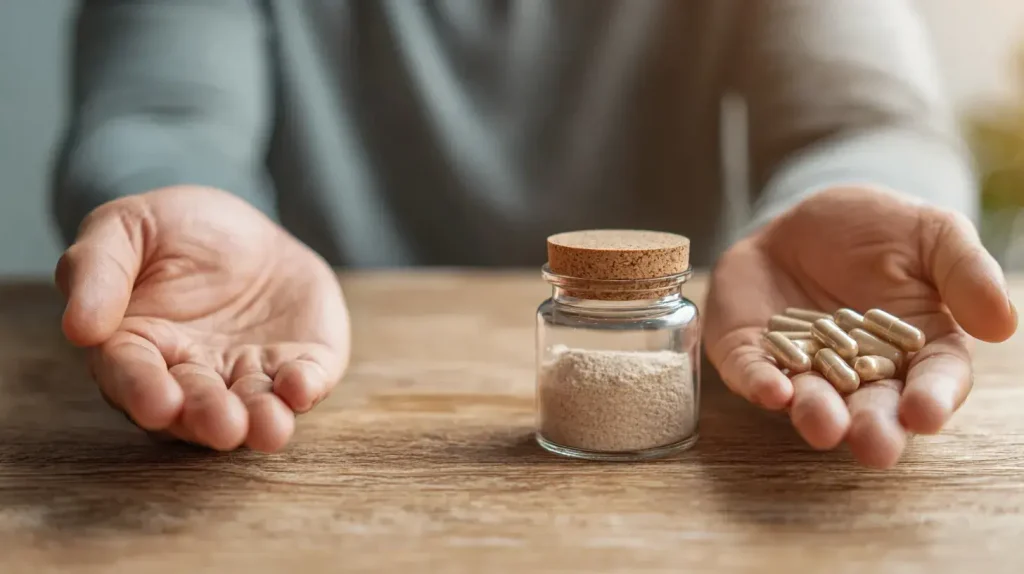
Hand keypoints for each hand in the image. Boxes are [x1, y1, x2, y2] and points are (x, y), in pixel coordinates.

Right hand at [55, 186, 349, 451]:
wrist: (241, 224)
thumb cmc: (170, 229)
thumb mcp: (124, 227)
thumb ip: (95, 269)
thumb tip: (78, 327)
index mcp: (137, 346)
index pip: (132, 377)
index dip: (143, 392)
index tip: (159, 404)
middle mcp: (193, 374)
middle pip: (197, 405)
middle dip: (210, 417)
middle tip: (223, 426)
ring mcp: (248, 374)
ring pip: (252, 407)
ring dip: (261, 421)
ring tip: (269, 428)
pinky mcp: (299, 363)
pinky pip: (304, 381)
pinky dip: (304, 387)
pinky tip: (302, 386)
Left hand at [704, 186, 1016, 467]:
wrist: (803, 214)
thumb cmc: (880, 229)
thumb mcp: (932, 234)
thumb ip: (965, 273)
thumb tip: (1002, 323)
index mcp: (916, 349)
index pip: (932, 380)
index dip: (932, 399)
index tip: (927, 413)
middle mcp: (859, 371)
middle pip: (872, 407)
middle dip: (874, 428)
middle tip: (876, 446)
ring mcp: (802, 365)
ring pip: (811, 400)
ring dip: (816, 415)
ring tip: (823, 426)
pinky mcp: (750, 352)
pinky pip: (752, 372)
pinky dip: (759, 383)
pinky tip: (770, 390)